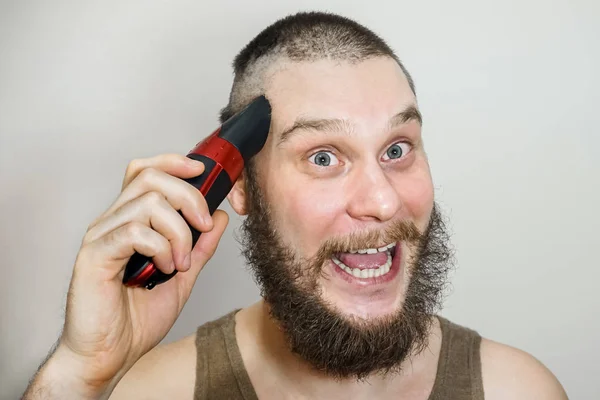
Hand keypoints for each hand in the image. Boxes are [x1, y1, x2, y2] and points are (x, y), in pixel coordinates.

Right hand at [50, 154, 227, 395]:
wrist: (109, 355)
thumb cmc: (135, 319)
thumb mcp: (182, 277)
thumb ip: (200, 247)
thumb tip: (219, 218)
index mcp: (129, 221)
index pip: (145, 172)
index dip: (173, 162)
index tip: (201, 169)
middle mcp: (112, 222)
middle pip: (150, 178)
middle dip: (188, 196)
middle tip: (202, 225)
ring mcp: (101, 236)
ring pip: (148, 203)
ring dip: (178, 232)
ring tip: (180, 262)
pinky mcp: (95, 255)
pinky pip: (134, 232)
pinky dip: (160, 247)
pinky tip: (164, 269)